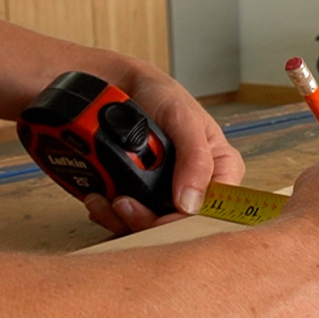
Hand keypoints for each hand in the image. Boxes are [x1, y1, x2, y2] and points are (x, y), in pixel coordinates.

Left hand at [84, 65, 245, 234]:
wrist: (116, 88)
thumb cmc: (160, 96)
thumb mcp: (183, 117)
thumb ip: (195, 157)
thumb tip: (193, 202)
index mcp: (220, 170)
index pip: (215, 211)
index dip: (187, 223)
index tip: (161, 220)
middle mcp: (195, 188)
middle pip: (178, 226)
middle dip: (147, 223)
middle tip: (123, 205)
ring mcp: (165, 196)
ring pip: (149, 229)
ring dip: (122, 221)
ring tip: (105, 200)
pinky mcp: (139, 199)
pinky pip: (126, 221)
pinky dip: (108, 215)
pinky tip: (98, 200)